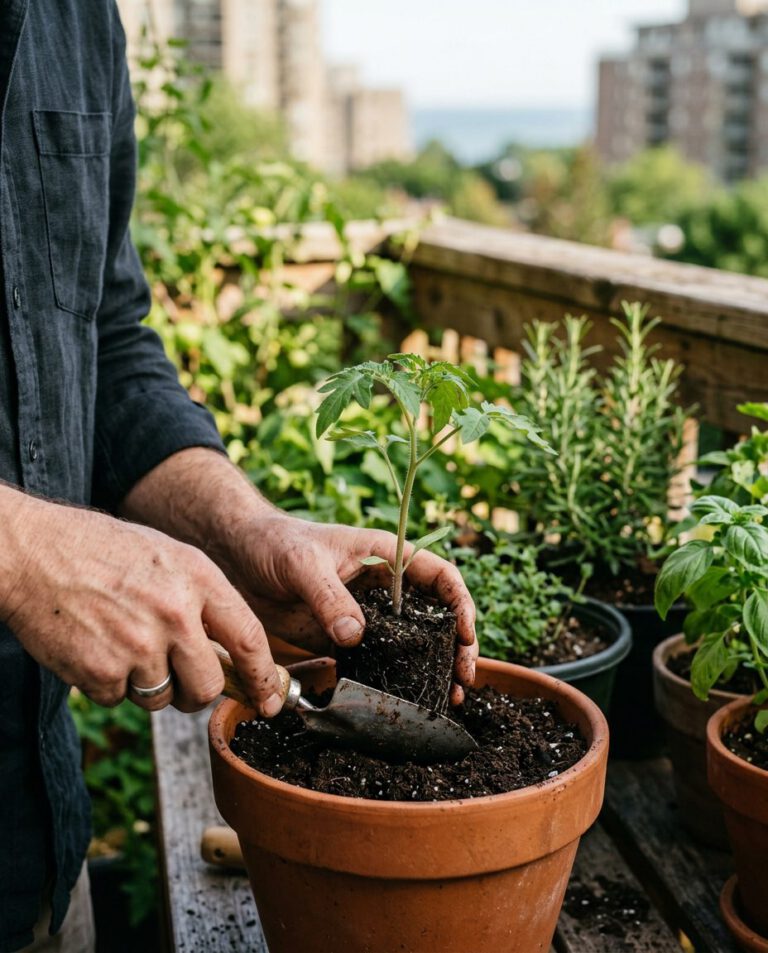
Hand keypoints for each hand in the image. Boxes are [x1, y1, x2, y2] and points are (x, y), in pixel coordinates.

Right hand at [1, 494, 282, 714]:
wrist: (33, 551)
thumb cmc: (102, 551)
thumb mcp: (168, 556)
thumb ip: (203, 600)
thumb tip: (234, 654)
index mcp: (199, 578)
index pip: (250, 638)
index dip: (263, 676)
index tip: (268, 698)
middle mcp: (175, 613)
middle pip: (209, 686)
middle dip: (197, 693)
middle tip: (179, 680)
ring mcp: (138, 644)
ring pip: (162, 698)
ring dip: (146, 685)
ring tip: (121, 642)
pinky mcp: (101, 671)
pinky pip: (119, 699)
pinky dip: (108, 684)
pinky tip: (94, 646)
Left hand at [226, 515, 477, 704]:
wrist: (237, 557)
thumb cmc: (274, 543)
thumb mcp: (302, 563)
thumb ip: (329, 597)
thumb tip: (354, 637)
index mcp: (385, 556)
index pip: (439, 575)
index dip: (460, 603)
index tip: (465, 634)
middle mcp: (383, 587)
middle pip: (435, 616)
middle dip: (456, 646)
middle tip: (462, 679)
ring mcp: (365, 616)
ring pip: (412, 643)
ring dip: (431, 669)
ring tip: (446, 699)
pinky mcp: (343, 640)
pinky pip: (376, 662)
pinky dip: (394, 681)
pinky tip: (404, 702)